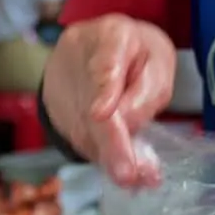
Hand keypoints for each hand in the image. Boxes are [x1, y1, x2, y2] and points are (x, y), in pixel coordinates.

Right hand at [42, 14, 176, 187]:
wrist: (94, 49)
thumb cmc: (136, 55)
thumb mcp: (157, 59)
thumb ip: (149, 89)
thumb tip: (130, 125)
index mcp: (111, 36)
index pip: (106, 63)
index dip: (103, 90)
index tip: (101, 113)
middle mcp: (79, 60)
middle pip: (92, 107)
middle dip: (110, 144)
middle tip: (127, 174)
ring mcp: (62, 88)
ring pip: (86, 131)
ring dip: (112, 159)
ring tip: (137, 177)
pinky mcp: (58, 114)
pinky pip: (82, 141)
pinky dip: (104, 158)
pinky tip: (123, 168)